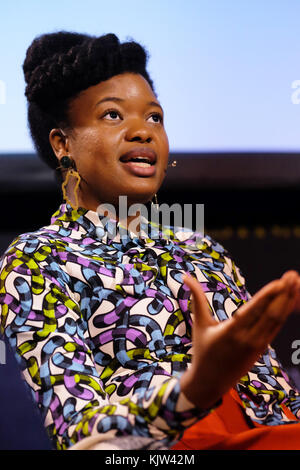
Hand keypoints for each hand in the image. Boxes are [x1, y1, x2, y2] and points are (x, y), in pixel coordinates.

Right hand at [180, 270, 299, 409]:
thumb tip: (185, 276)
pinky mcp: (262, 347)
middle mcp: (247, 339)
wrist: (210, 382)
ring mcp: (257, 345)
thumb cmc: (202, 351)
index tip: (279, 282)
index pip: (253, 311)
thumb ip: (197, 298)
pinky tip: (290, 299)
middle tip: (292, 275)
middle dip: (283, 294)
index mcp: (230, 333)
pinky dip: (284, 312)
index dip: (267, 297)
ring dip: (288, 301)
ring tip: (295, 283)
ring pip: (276, 320)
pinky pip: (275, 327)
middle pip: (270, 314)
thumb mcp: (199, 324)